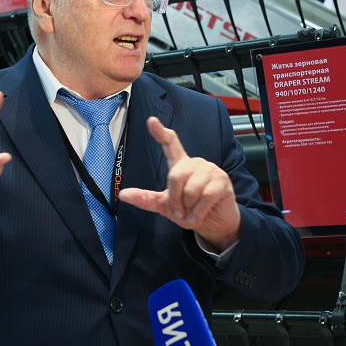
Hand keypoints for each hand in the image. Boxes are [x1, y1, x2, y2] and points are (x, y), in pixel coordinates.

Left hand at [118, 117, 239, 250]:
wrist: (213, 224)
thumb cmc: (189, 211)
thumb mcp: (165, 206)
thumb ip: (146, 199)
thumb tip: (123, 195)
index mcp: (181, 165)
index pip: (171, 144)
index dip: (161, 132)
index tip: (151, 121)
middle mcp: (196, 163)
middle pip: (175, 175)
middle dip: (175, 199)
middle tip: (180, 211)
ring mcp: (210, 170)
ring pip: (190, 189)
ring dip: (189, 208)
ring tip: (193, 212)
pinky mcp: (222, 181)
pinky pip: (205, 197)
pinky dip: (199, 212)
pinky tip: (200, 215)